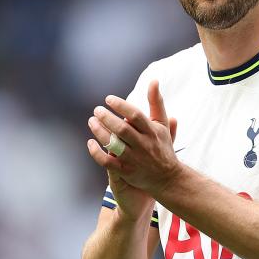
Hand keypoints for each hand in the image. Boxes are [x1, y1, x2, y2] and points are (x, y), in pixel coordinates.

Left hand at [87, 80, 179, 207]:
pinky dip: (96, 152)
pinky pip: (107, 162)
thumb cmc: (162, 146)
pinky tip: (90, 143)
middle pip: (122, 129)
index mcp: (152, 131)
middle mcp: (143, 145)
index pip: (135, 115)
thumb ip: (156, 102)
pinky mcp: (126, 172)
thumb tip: (154, 81)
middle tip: (96, 110)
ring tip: (91, 121)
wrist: (168, 178)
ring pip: (113, 144)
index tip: (108, 99)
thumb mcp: (162, 124)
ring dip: (99, 131)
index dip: (120, 105)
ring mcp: (134, 159)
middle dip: (106, 118)